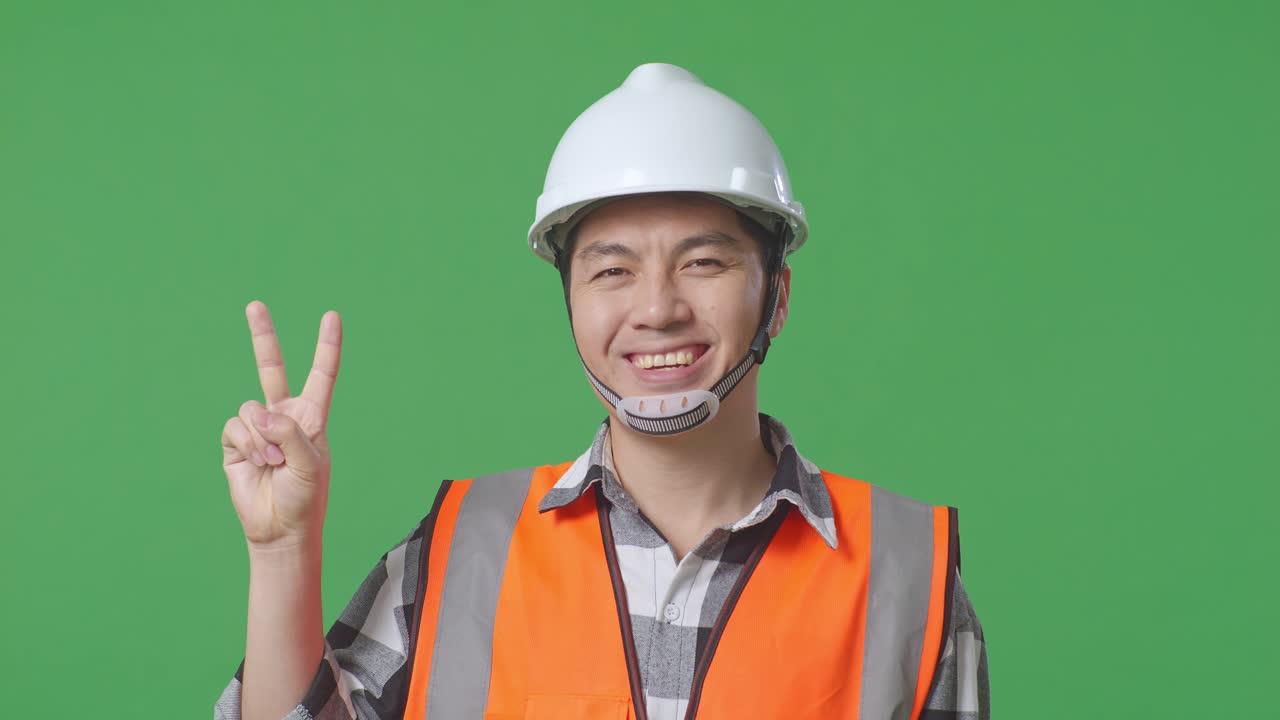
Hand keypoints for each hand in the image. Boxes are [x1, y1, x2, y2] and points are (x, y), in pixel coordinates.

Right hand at [221, 301, 342, 550]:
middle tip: (255, 305)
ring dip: (262, 438)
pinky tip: (258, 465)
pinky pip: (235, 427)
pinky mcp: (235, 443)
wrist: (279, 529)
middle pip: (271, 367)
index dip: (327, 345)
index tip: (332, 316)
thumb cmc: (305, 498)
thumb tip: (259, 413)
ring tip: (273, 463)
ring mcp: (258, 429)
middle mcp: (283, 416)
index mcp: (312, 416)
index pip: (322, 374)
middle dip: (263, 335)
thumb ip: (289, 432)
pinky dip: (248, 445)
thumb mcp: (310, 463)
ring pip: (250, 409)